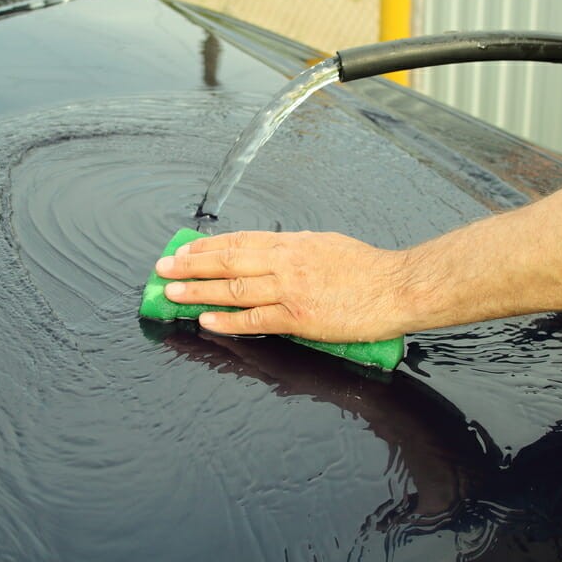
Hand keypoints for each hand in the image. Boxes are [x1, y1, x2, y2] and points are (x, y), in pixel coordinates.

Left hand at [154, 230, 405, 342]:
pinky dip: (227, 320)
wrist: (398, 287)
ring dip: (198, 291)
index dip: (206, 247)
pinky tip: (205, 319)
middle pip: (227, 262)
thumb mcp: (326, 245)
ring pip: (233, 289)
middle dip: (191, 265)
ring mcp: (290, 290)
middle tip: (163, 269)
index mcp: (292, 244)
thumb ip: (294, 251)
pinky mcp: (300, 319)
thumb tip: (268, 255)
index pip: (239, 242)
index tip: (183, 250)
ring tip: (172, 292)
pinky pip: (255, 319)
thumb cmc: (368, 269)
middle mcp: (286, 262)